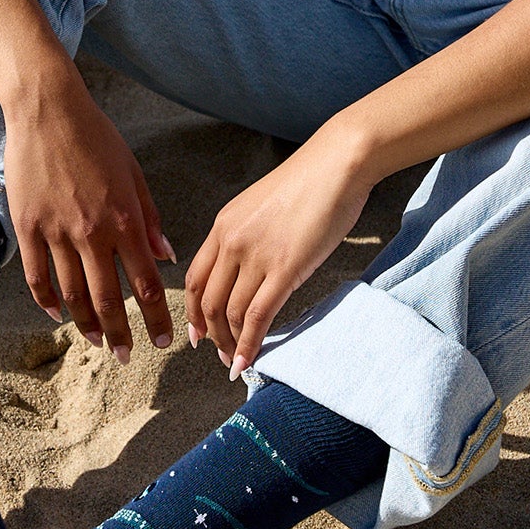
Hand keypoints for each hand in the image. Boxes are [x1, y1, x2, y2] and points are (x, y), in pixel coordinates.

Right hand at [3, 64, 176, 359]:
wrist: (48, 110)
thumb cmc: (96, 137)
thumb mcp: (133, 173)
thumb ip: (150, 219)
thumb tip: (166, 257)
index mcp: (124, 219)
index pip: (146, 283)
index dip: (155, 318)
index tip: (162, 340)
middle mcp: (92, 232)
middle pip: (109, 299)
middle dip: (121, 335)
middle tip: (128, 355)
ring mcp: (57, 232)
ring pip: (72, 295)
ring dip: (86, 324)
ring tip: (96, 341)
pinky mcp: (28, 226)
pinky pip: (38, 275)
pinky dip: (48, 301)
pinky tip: (57, 314)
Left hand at [186, 134, 370, 374]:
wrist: (337, 165)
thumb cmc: (309, 183)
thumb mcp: (260, 207)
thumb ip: (247, 236)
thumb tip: (249, 269)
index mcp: (223, 225)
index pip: (195, 278)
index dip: (193, 311)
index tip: (197, 332)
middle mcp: (231, 241)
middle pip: (208, 301)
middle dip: (211, 334)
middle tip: (220, 355)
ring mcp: (256, 256)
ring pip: (231, 313)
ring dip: (231, 345)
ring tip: (237, 364)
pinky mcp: (285, 268)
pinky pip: (258, 316)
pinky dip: (250, 345)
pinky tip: (250, 362)